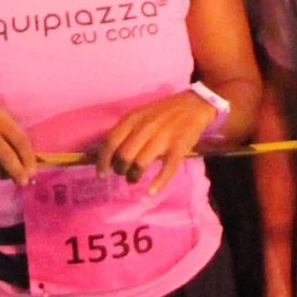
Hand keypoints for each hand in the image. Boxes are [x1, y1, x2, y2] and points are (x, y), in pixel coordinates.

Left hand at [96, 91, 217, 192]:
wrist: (194, 104)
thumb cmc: (163, 112)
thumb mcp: (141, 115)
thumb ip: (126, 131)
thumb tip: (110, 157)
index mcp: (133, 118)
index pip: (110, 142)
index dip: (103, 161)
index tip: (102, 175)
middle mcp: (145, 127)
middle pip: (123, 156)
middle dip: (120, 170)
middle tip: (124, 173)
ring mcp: (163, 137)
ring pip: (140, 164)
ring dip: (134, 176)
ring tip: (135, 178)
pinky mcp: (179, 147)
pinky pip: (166, 169)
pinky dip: (157, 183)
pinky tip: (151, 192)